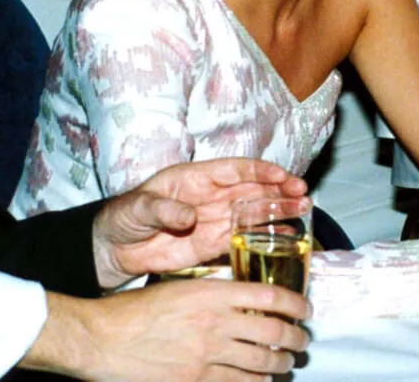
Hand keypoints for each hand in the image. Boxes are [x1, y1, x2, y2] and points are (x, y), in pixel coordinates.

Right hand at [26, 281, 310, 381]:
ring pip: (262, 361)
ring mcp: (208, 354)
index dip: (297, 304)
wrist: (101, 339)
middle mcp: (217, 322)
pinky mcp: (195, 380)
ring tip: (287, 363)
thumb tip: (242, 304)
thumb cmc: (134, 311)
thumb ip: (213, 295)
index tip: (306, 310)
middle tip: (302, 342)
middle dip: (296, 339)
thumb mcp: (179, 288)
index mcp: (214, 292)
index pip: (271, 296)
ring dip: (281, 363)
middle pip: (274, 331)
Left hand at [92, 158, 307, 287]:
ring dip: (281, 209)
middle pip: (254, 188)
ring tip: (305, 208)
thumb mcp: (139, 208)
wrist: (114, 249)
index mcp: (198, 178)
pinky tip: (289, 236)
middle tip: (303, 192)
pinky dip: (268, 236)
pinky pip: (246, 238)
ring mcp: (217, 219)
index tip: (281, 175)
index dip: (260, 171)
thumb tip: (188, 217)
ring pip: (256, 211)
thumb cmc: (124, 217)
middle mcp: (214, 196)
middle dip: (280, 188)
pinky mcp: (215, 244)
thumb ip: (163, 210)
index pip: (236, 169)